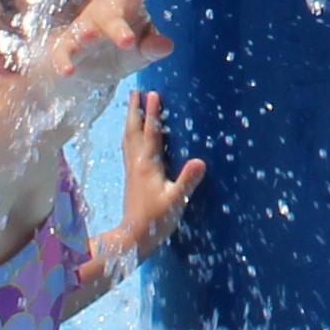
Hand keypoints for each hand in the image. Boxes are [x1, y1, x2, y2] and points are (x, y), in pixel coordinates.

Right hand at [42, 0, 174, 87]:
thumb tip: (167, 46)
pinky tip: (67, 71)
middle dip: (117, 28)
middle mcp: (102, 16)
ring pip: (83, 31)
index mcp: (126, 9)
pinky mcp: (66, 49)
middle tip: (127, 40)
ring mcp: (83, 31)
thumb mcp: (142, 51)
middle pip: (109, 18)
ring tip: (89, 38)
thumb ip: (153, 47)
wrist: (91, 66)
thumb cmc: (124, 48)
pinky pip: (64, 54)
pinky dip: (64, 62)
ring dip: (86, 35)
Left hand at [110, 88, 205, 253]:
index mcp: (148, 165)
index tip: (152, 93)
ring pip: (128, 139)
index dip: (153, 113)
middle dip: (135, 111)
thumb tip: (201, 161)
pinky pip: (128, 149)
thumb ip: (187, 181)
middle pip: (133, 131)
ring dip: (130, 121)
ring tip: (132, 108)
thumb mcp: (176, 201)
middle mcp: (137, 164)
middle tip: (135, 92)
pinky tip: (131, 138)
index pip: (151, 133)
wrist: (132, 237)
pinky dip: (129, 137)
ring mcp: (132, 171)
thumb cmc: (155, 220)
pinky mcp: (131, 179)